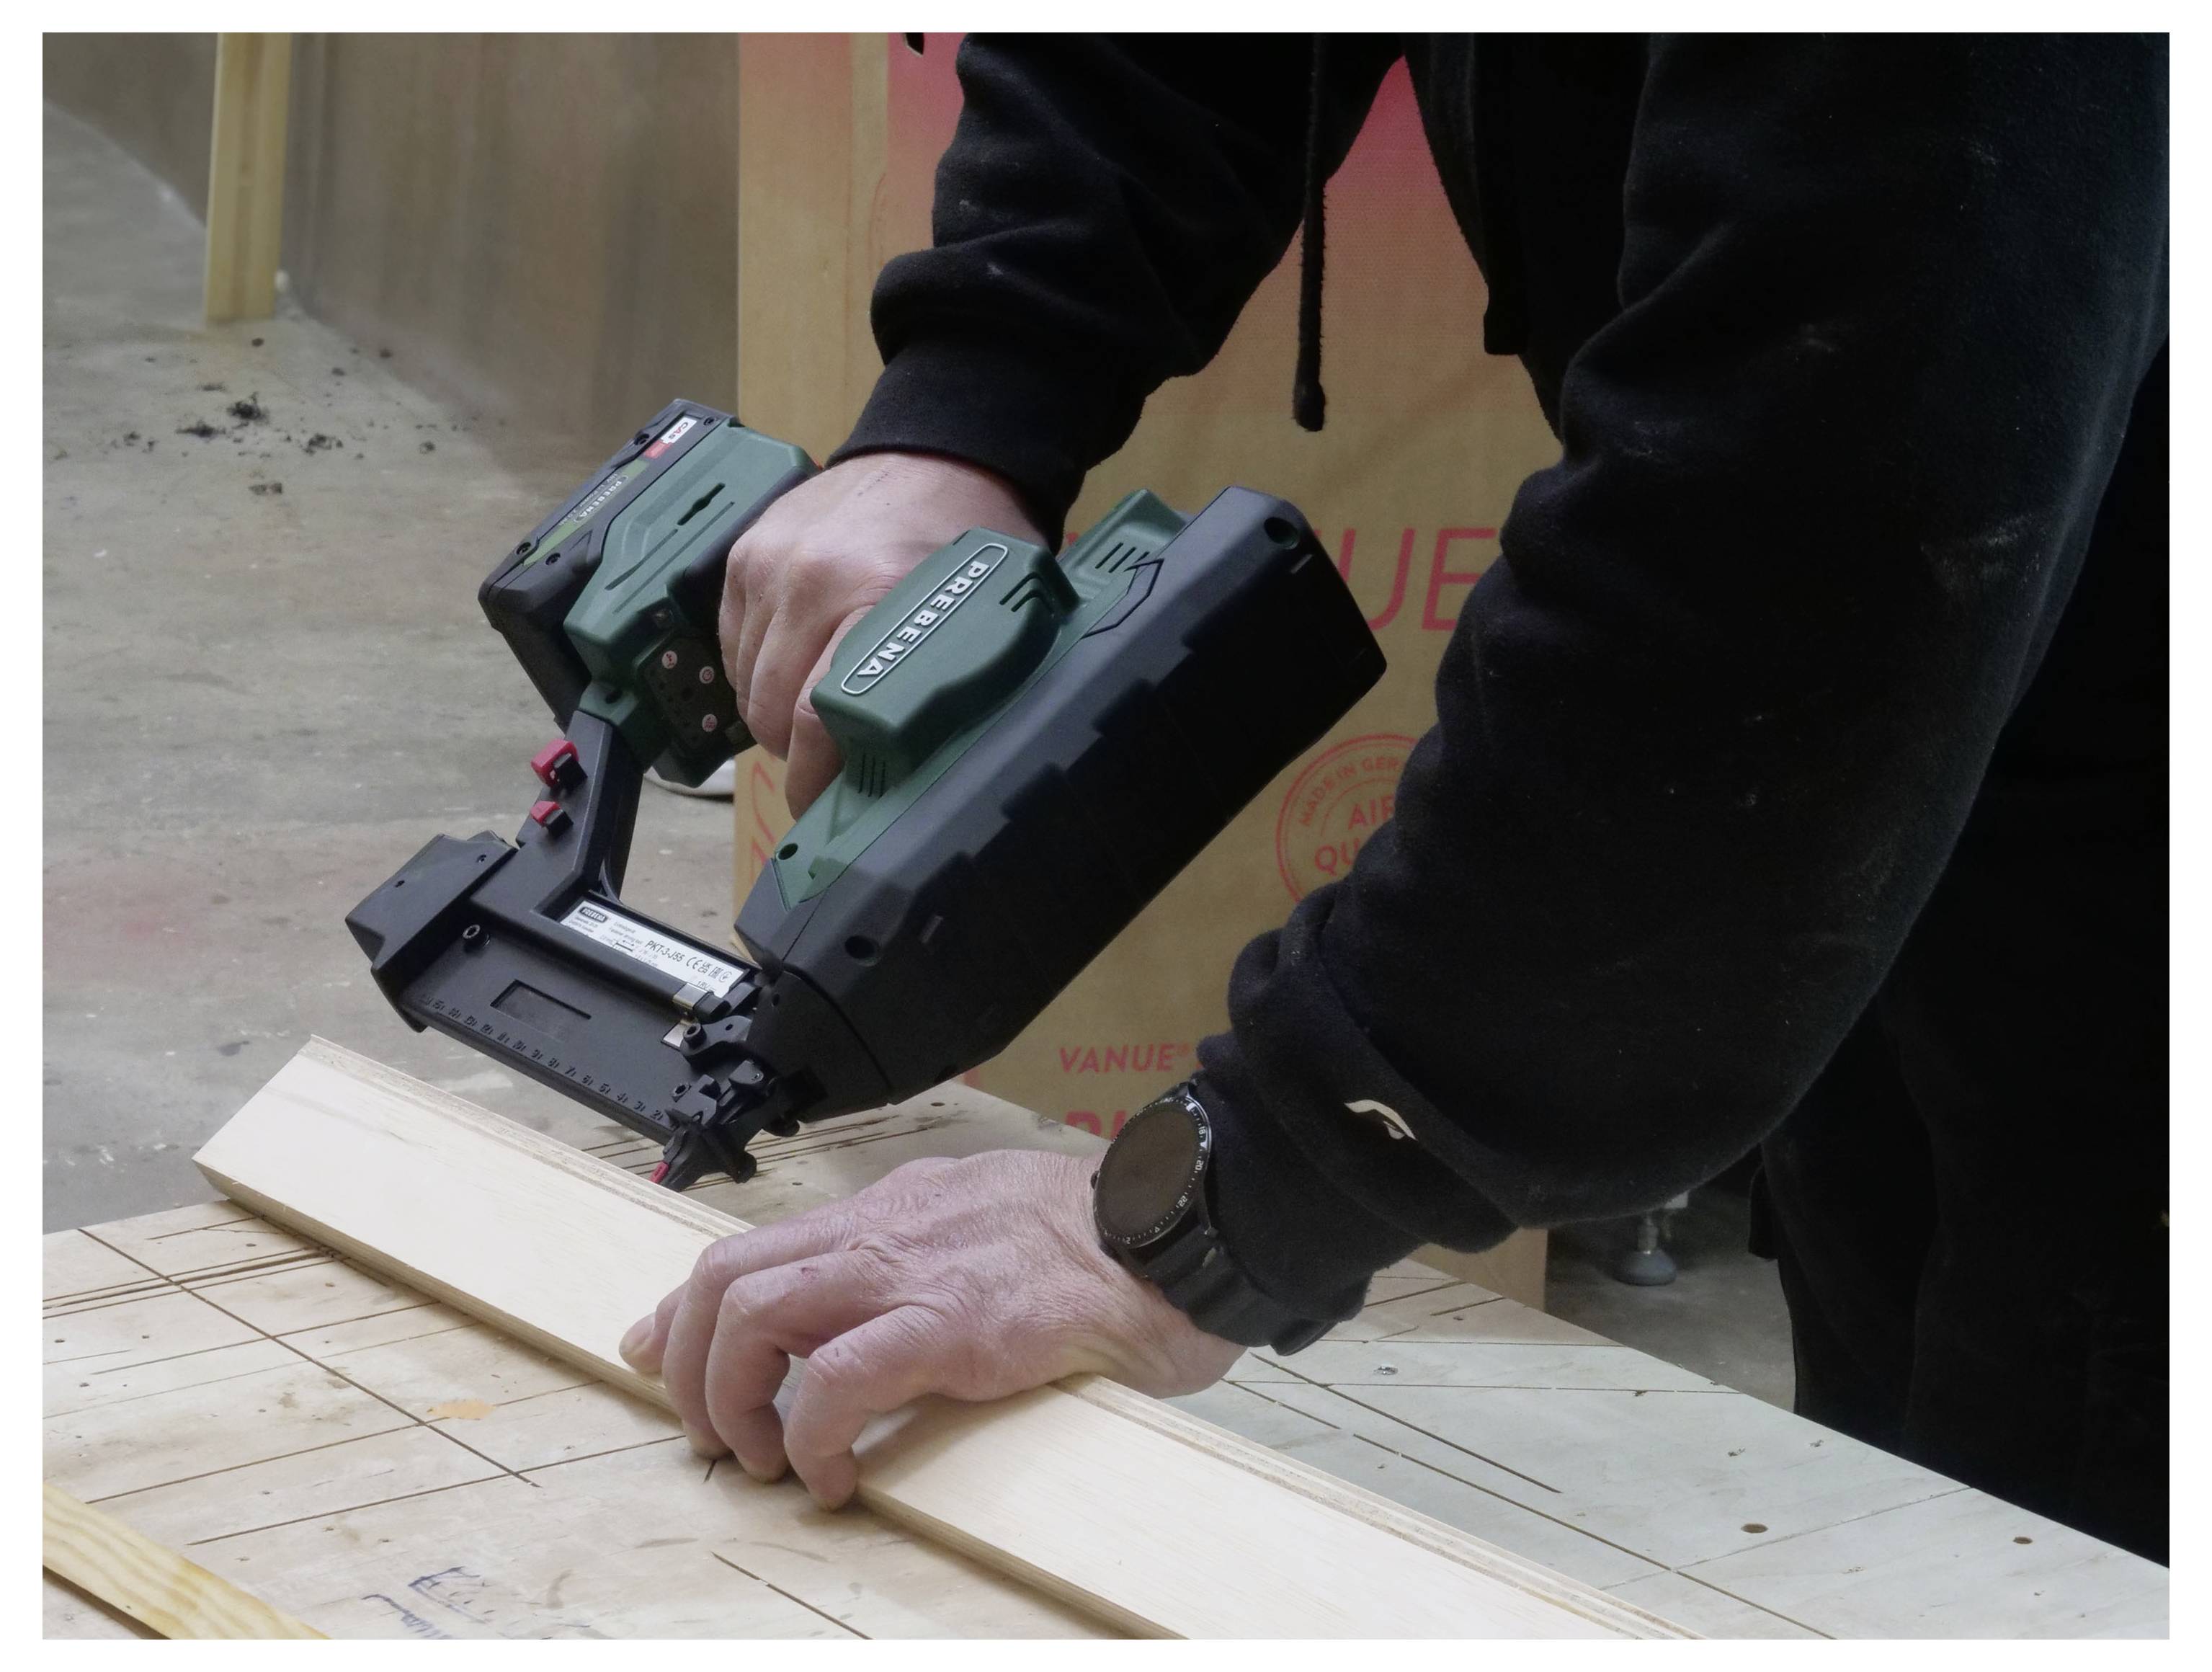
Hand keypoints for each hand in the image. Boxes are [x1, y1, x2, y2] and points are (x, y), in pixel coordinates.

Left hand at [618, 1151, 1242, 1507]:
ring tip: (769, 1459)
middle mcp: (885, 1231)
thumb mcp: (990, 1231)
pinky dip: (812, 1435)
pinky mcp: (955, 1324)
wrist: (1180, 1227)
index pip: (751, 1245)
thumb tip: (871, 1317)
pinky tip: (835, 1477)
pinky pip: (840, 1378)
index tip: (656, 1354)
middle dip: (690, 1363)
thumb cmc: (1105, 1242)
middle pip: (724, 1275)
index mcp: (894, 1210)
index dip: (683, 1309)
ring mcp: (915, 1273)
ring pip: (756, 1312)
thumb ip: (922, 1263)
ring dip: (734, 1399)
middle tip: (718, 1435)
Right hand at [722, 451, 1046, 814]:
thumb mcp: (978, 618)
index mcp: (873, 598)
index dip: (814, 781)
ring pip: (745, 683)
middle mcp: (808, 581)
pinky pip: (731, 642)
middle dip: (795, 753)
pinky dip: (757, 668)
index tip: (824, 813)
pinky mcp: (744, 555)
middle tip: (829, 764)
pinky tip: (796, 666)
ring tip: (816, 710)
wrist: (937, 453)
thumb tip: (921, 778)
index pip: (818, 718)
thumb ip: (943, 689)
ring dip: (775, 711)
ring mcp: (767, 565)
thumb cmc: (969, 542)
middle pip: (771, 710)